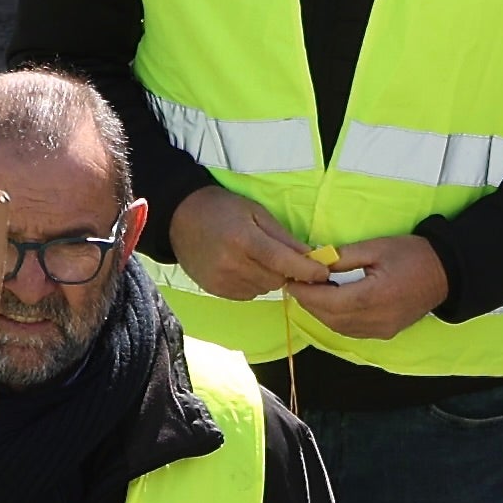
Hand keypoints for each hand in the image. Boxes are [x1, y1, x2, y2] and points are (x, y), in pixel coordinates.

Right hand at [169, 184, 325, 303]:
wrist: (179, 218)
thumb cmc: (222, 208)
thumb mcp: (256, 212)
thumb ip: (283, 237)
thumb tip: (311, 257)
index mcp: (243, 240)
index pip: (283, 262)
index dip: (307, 269)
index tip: (323, 273)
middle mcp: (231, 264)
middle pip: (276, 279)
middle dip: (286, 271)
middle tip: (281, 256)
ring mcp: (221, 280)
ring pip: (264, 289)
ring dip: (268, 277)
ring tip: (256, 259)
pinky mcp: (215, 290)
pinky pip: (248, 294)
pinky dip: (253, 283)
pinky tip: (242, 267)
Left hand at [291, 231, 446, 340]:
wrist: (447, 273)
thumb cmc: (413, 255)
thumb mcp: (377, 247)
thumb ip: (343, 257)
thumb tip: (315, 262)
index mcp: (374, 297)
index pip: (328, 302)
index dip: (306, 294)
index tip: (290, 282)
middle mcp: (377, 319)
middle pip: (330, 318)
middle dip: (309, 303)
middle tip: (297, 285)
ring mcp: (381, 330)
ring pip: (338, 328)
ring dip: (321, 312)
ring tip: (311, 292)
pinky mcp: (385, 333)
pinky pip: (351, 331)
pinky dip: (336, 319)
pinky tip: (331, 303)